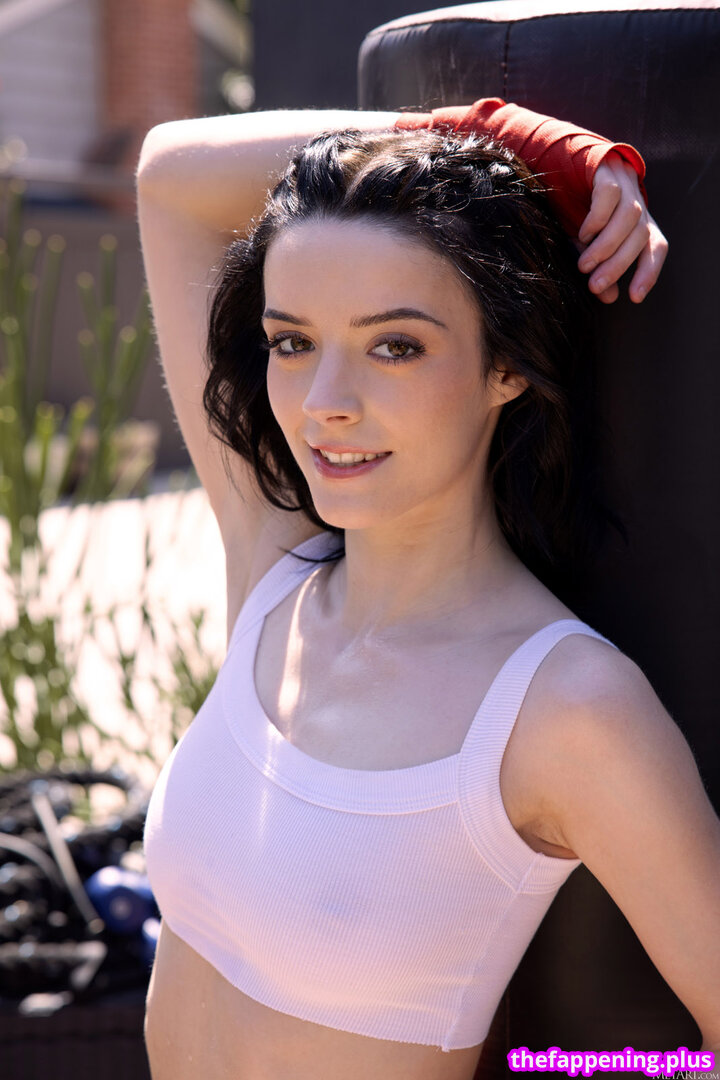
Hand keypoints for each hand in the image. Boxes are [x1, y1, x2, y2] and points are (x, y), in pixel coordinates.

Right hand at [576, 151, 667, 303]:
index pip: (656, 246)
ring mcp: (623, 183)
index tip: (634, 297)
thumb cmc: (571, 206)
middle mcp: (636, 201)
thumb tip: (610, 297)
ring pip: (629, 217)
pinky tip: (584, 233)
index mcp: (637, 220)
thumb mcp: (586, 243)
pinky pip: (609, 195)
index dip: (649, 272)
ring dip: (606, 246)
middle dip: (619, 265)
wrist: (554, 161)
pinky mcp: (605, 170)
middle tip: (595, 285)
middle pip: (641, 235)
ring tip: (584, 264)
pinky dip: (597, 219)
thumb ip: (599, 266)